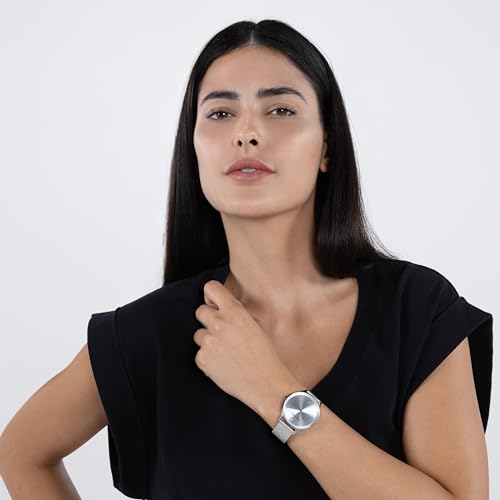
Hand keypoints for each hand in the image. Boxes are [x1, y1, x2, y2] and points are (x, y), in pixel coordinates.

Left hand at [193, 279, 296, 411]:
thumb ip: (236, 314)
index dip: (211, 296)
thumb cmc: (265, 355)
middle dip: (208, 319)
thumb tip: (220, 308)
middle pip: (200, 311)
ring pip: (198, 334)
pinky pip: (199, 354)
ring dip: (208, 340)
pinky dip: (208, 359)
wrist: (265, 383)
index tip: (214, 304)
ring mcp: (209, 341)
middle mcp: (219, 323)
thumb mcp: (255, 325)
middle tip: (221, 331)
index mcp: (234, 311)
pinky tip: (223, 364)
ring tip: (226, 352)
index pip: (211, 288)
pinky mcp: (202, 359)